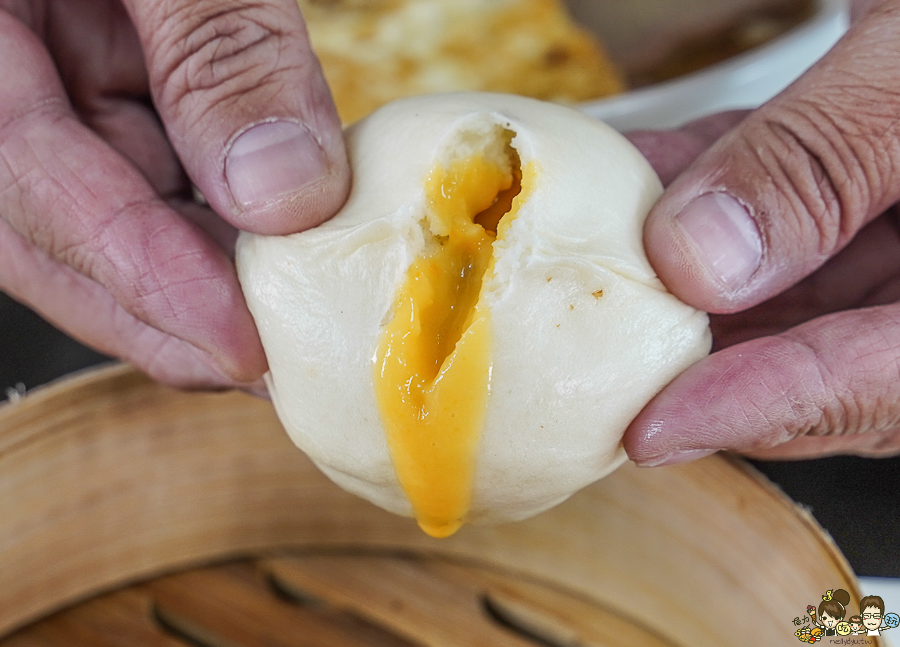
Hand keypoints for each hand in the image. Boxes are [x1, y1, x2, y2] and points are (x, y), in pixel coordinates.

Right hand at [0, 0, 349, 388]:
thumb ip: (220, 48)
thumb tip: (286, 197)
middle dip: (165, 316)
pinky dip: (208, 220)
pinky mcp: (97, 87)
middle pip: (54, 238)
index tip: (239, 348)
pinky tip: (274, 244)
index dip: (143, 277)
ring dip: (194, 279)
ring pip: (102, 220)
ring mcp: (44, 91)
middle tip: (268, 371)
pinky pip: (140, 173)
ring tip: (284, 321)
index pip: (33, 185)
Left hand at [623, 0, 899, 462]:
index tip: (653, 430)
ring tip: (604, 266)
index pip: (875, 383)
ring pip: (800, 298)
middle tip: (606, 364)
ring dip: (695, 283)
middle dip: (709, 362)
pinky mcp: (885, 202)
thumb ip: (823, 161)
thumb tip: (697, 259)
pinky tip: (648, 182)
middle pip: (827, 360)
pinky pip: (799, 228)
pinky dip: (721, 207)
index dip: (761, 410)